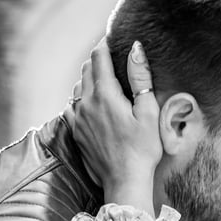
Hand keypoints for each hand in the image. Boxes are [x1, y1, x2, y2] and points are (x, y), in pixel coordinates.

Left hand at [71, 39, 162, 206]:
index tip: (112, 39)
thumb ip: (140, 78)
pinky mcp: (75, 132)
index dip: (105, 44)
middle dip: (98, 60)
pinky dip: (81, 99)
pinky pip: (72, 107)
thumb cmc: (142, 150)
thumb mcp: (148, 112)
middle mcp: (86, 103)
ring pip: (78, 87)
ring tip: (104, 82)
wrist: (124, 182)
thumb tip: (135, 49)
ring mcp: (77, 118)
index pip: (99, 57)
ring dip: (89, 79)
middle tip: (112, 59)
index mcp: (105, 94)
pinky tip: (91, 104)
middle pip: (87, 69)